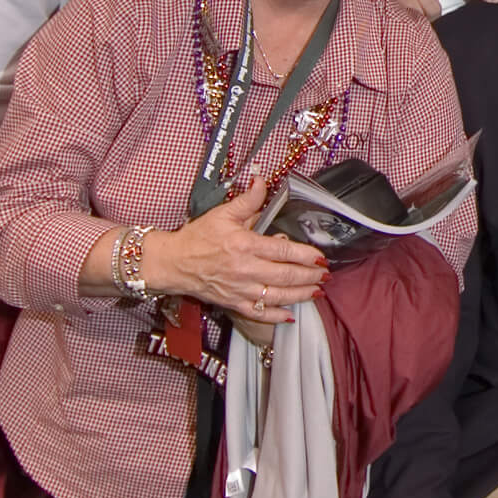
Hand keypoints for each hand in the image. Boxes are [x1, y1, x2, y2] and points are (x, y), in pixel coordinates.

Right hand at [144, 183, 326, 323]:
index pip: (283, 252)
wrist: (172, 262)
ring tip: (317, 292)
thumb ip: (247, 200)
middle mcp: (245, 269)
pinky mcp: (232, 303)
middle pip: (285, 276)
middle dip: (310, 277)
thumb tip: (261, 180)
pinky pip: (257, 313)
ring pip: (276, 296)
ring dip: (300, 296)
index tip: (320, 257)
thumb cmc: (197, 238)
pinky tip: (290, 316)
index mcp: (245, 245)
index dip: (306, 256)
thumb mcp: (222, 214)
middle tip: (326, 275)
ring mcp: (239, 289)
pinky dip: (275, 317)